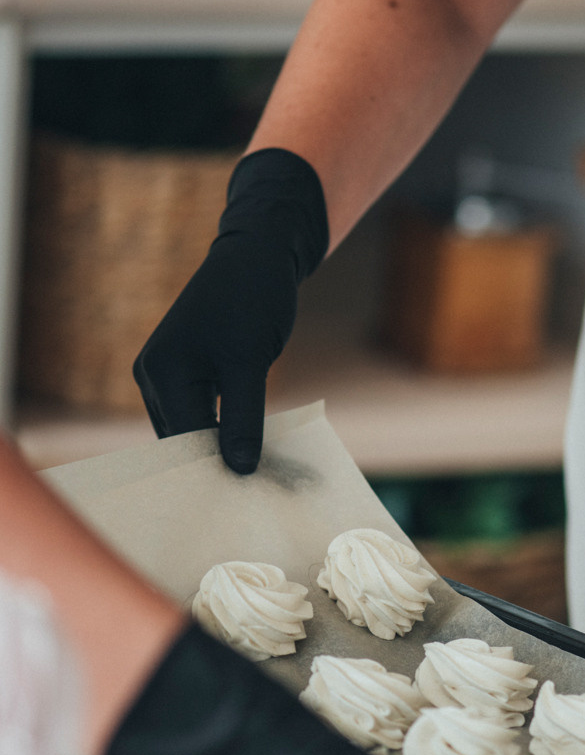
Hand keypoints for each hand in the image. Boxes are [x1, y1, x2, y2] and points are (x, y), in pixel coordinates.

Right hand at [133, 149, 327, 473]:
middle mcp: (154, 376)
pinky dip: (225, 430)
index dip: (214, 471)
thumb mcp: (251, 362)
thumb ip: (243, 418)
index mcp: (162, 373)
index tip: (245, 501)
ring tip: (259, 479)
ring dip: (222, 449)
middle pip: (183, 441)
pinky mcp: (187, 371)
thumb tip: (239, 471)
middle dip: (216, 464)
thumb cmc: (254, 299)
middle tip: (254, 498)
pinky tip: (253, 450)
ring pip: (192, 430)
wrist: (260, 252)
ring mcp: (167, 374)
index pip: (184, 442)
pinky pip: (202, 413)